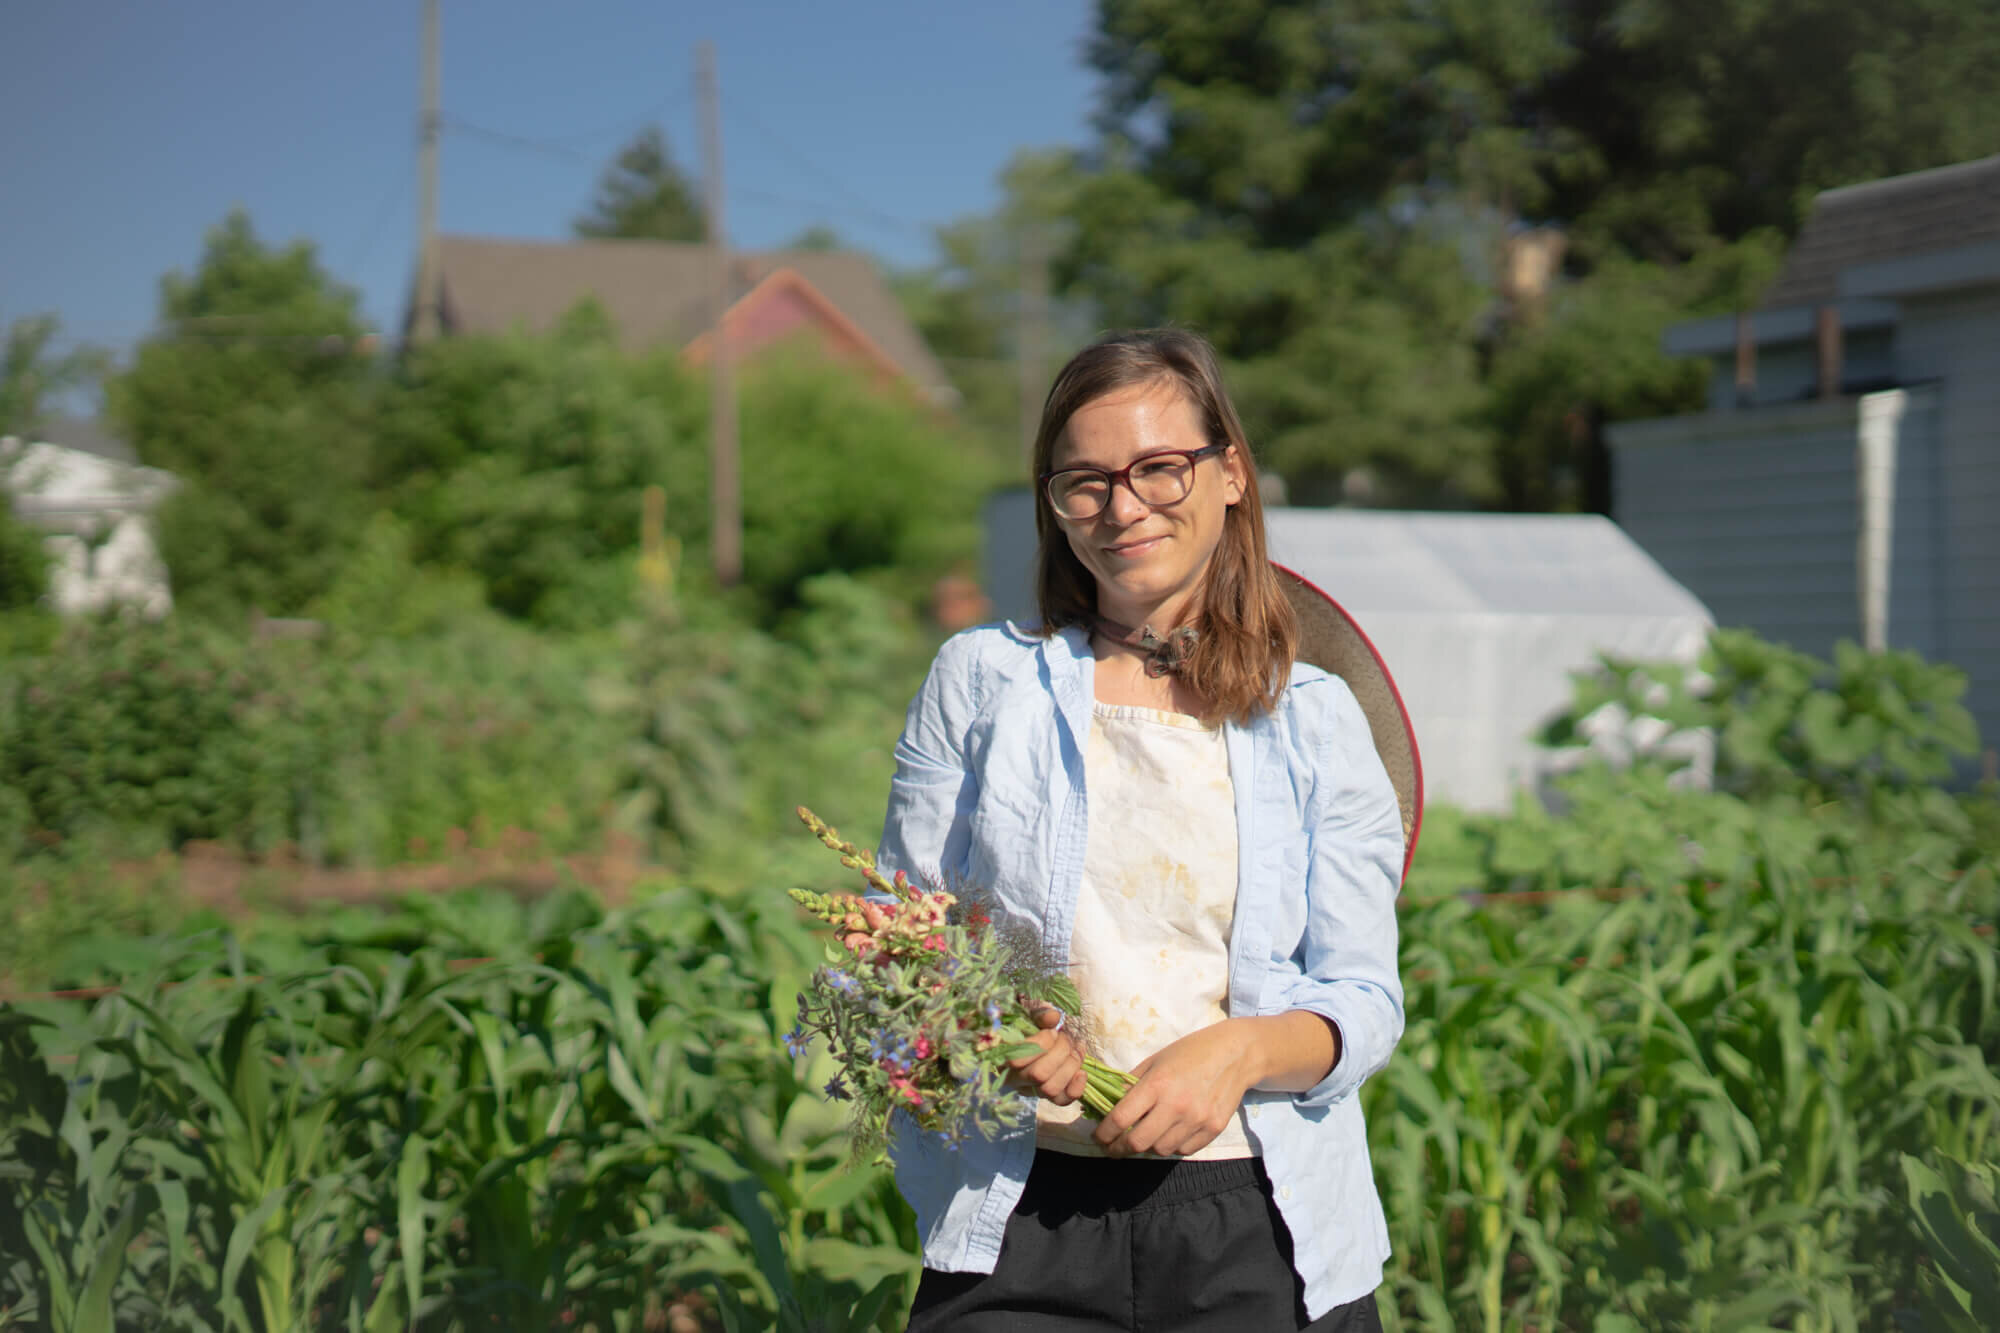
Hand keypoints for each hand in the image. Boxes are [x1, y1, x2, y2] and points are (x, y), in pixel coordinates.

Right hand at [1005, 1005, 1086, 1105]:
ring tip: (1076, 1049)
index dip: (1041, 1043)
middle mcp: (1015, 1079)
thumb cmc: (1029, 1028)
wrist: (1037, 1040)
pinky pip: (1063, 1101)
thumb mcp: (1030, 1016)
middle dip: (1060, 1052)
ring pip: (1051, 1089)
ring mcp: (1033, 1091)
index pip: (1017, 1060)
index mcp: (1004, 1058)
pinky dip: (1076, 1087)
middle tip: (1067, 1038)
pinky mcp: (1050, 1099)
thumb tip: (1053, 1017)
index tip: (1053, 1031)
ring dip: (1070, 1066)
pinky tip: (1081, 1072)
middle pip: (1038, 1074)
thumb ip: (1039, 1014)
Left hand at [1092, 1019, 1257, 1157]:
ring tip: (1143, 1137)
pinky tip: (1168, 1134)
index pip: (1121, 1119)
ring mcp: (1197, 1120)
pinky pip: (1183, 1150)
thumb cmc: (1190, 1052)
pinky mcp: (1213, 1130)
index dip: (1104, 1133)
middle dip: (1119, 1149)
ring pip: (1160, 1150)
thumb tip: (1110, 1107)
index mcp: (1157, 1084)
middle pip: (1138, 1143)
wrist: (1235, 1054)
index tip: (1098, 1137)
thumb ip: (1132, 1084)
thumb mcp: (1155, 1060)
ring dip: (1147, 1147)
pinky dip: (1171, 1146)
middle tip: (1112, 1148)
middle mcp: (1176, 1105)